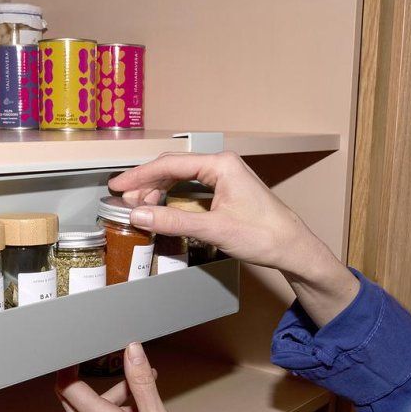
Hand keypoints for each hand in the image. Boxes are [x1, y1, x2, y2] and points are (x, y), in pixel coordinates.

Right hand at [109, 152, 358, 325]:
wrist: (293, 247)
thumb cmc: (264, 235)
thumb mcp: (213, 229)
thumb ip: (173, 220)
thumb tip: (138, 214)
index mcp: (221, 165)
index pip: (169, 164)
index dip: (139, 176)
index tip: (117, 186)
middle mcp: (222, 165)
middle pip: (173, 168)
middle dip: (146, 183)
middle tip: (123, 198)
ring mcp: (225, 177)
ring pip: (181, 177)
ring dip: (158, 191)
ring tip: (139, 206)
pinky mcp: (226, 191)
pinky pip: (191, 187)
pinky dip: (173, 197)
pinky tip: (162, 208)